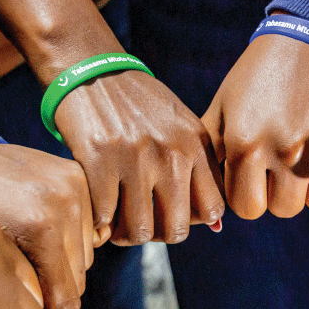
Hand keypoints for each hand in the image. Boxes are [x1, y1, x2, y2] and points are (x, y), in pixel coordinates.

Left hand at [0, 144, 89, 308]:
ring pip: (85, 253)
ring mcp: (73, 186)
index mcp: (38, 226)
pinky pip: (85, 225)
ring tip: (35, 272)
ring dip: (65, 267)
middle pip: (79, 277)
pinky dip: (69, 239)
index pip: (65, 298)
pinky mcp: (75, 175)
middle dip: (57, 296)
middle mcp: (64, 203)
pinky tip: (42, 244)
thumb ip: (12, 294)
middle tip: (31, 304)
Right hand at [54, 70, 224, 244]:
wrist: (92, 72)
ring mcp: (136, 157)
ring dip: (127, 236)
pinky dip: (100, 223)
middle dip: (158, 236)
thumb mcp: (181, 126)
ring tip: (118, 226)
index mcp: (195, 143)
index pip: (212, 209)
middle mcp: (171, 152)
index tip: (173, 215)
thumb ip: (201, 170)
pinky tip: (98, 213)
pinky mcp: (99, 160)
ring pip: (140, 229)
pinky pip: (105, 216)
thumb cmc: (139, 105)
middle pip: (177, 228)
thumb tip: (216, 226)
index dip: (192, 221)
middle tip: (143, 225)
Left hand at [201, 34, 308, 218]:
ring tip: (305, 154)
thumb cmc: (259, 74)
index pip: (244, 207)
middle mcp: (283, 150)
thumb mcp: (224, 107)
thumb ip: (210, 156)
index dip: (247, 193)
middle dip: (278, 192)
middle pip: (281, 209)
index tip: (253, 175)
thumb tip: (212, 212)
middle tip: (281, 163)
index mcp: (245, 143)